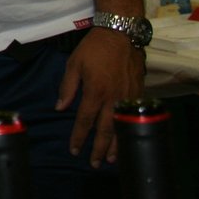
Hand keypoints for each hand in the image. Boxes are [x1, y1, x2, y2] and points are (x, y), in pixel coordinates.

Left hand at [58, 27, 144, 164]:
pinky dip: (129, 131)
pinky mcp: (138, 94)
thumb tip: (59, 108)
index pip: (84, 121)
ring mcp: (127, 98)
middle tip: (94, 163)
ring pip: (121, 127)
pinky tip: (126, 138)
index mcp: (95, 92)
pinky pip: (133, 117)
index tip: (74, 150)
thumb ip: (67, 87)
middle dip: (99, 149)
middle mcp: (112, 99)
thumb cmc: (94, 48)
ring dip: (116, 145)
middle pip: (105, 130)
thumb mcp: (74, 64)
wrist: (121, 35)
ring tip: (112, 159)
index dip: (79, 136)